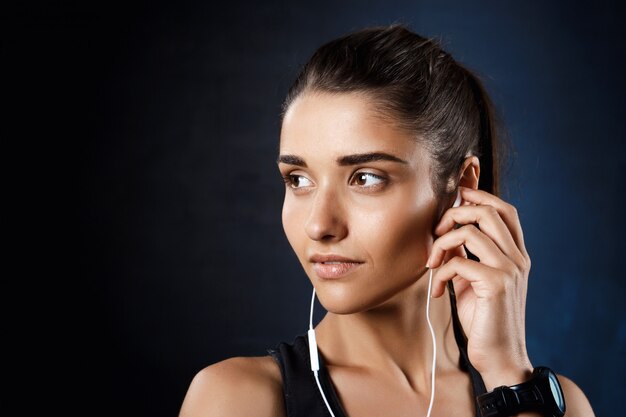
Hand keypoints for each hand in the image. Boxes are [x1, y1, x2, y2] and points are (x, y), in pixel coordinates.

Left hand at [427, 187, 533, 389]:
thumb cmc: (485, 320)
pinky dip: (439, 273)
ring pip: (470, 231)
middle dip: (454, 213)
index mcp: (516, 255)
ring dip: (441, 243)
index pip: (505, 210)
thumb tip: (448, 234)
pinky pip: (458, 262)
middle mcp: (517, 258)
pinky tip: (437, 290)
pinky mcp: (496, 285)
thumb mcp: (475, 281)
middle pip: (488, 211)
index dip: (480, 195)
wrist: (500, 357)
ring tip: (431, 264)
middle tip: (436, 232)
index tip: (456, 195)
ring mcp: (509, 270)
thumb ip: (467, 256)